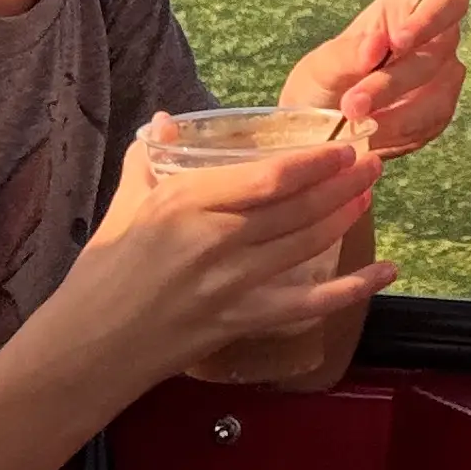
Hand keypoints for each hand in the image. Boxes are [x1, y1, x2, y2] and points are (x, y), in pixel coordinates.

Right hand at [35, 119, 389, 399]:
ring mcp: (230, 284)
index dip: (313, 161)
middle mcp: (214, 239)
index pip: (267, 176)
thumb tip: (166, 122)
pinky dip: (352, 289)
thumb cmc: (101, 274)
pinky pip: (307, 304)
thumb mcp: (122, 205)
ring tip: (369, 196)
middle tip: (373, 163)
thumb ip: (149, 160)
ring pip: (306, 245)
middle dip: (342, 183)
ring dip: (344, 218)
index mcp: (184, 202)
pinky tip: (384, 273)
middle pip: (296, 207)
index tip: (341, 146)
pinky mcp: (239, 322)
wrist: (86, 347)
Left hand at [281, 0, 469, 157]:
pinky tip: (371, 136)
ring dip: (396, 115)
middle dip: (393, 82)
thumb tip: (376, 44)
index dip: (432, 18)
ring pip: (439, 94)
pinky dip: (399, 133)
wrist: (318, 130)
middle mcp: (433, 41)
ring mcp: (441, 79)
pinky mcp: (437, 114)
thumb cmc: (321, 83)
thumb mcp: (321, 67)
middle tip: (352, 105)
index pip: (446, 1)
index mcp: (406, 9)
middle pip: (437, 54)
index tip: (398, 42)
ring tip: (355, 126)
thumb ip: (348, 55)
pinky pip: (431, 124)